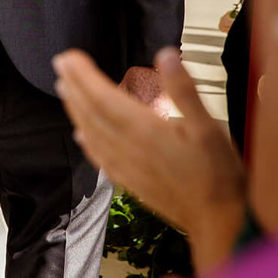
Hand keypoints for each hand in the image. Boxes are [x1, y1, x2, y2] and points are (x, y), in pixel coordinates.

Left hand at [54, 47, 244, 276]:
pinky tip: (81, 136)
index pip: (103, 97)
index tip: (69, 58)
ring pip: (92, 134)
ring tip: (65, 90)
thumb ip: (184, 90)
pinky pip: (100, 158)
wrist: (217, 221)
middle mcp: (128, 149)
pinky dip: (87, 142)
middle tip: (61, 65)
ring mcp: (127, 167)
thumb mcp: (208, 126)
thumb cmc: (216, 174)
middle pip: (91, 114)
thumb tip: (166, 56)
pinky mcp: (132, 182)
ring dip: (75, 110)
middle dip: (74, 87)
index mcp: (144, 131)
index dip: (83, 76)